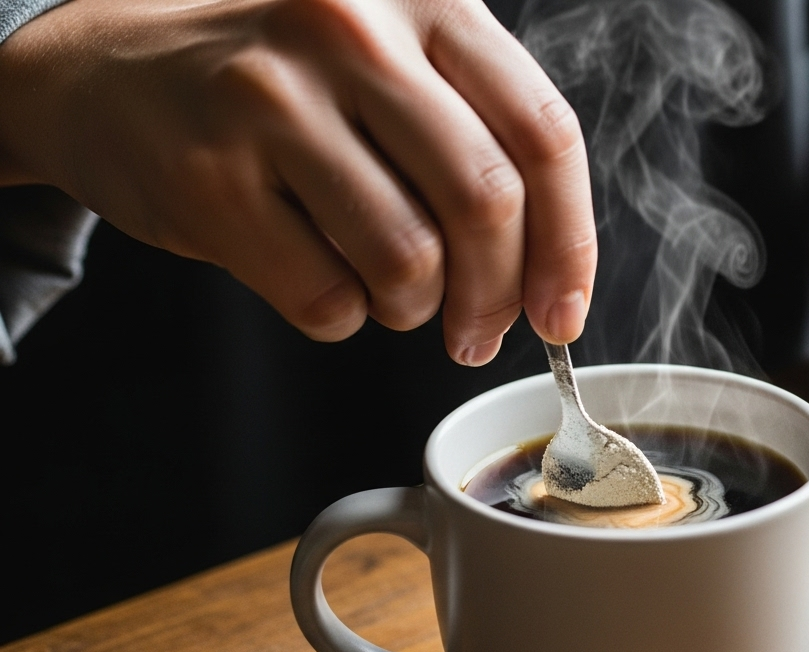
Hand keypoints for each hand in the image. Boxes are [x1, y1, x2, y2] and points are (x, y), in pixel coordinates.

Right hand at [0, 0, 595, 362]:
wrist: (111, 74)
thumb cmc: (286, 89)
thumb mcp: (395, 71)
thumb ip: (479, 144)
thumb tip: (549, 283)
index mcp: (423, 0)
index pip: (543, 133)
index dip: (569, 245)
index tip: (561, 312)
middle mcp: (351, 31)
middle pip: (485, 199)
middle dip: (497, 294)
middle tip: (480, 332)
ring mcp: (271, 99)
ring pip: (408, 259)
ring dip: (413, 307)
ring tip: (387, 290)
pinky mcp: (209, 176)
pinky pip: (325, 299)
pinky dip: (338, 315)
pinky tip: (314, 275)